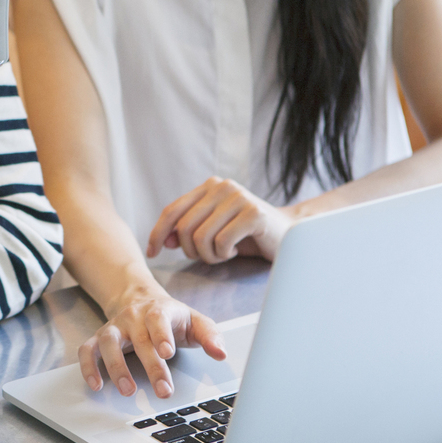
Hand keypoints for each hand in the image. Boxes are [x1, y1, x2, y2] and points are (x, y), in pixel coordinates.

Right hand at [79, 286, 224, 398]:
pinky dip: (88, 367)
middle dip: (151, 367)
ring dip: (116, 367)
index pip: (158, 320)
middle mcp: (133, 317)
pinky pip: (88, 350)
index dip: (162, 335)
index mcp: (158, 310)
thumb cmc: (170, 317)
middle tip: (163, 390)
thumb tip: (221, 353)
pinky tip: (96, 385)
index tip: (167, 352)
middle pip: (140, 340)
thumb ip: (209, 335)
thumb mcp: (194, 320)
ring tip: (127, 390)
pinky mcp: (99, 337)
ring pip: (109, 342)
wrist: (140, 299)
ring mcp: (115, 327)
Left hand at [147, 177, 294, 264]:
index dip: (158, 233)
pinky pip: (222, 242)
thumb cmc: (247, 236)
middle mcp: (221, 187)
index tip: (153, 253)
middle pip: (185, 228)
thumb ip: (188, 232)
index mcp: (208, 187)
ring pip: (201, 237)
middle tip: (210, 256)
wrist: (288, 235)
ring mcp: (239, 197)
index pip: (172, 210)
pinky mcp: (253, 213)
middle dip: (192, 251)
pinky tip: (236, 251)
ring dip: (210, 256)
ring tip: (224, 253)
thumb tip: (165, 240)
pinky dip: (224, 254)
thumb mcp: (212, 232)